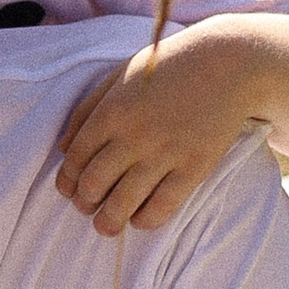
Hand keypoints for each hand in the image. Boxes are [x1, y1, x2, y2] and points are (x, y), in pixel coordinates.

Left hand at [54, 31, 262, 235]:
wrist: (226, 62)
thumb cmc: (168, 66)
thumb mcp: (118, 76)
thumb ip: (87, 109)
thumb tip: (62, 149)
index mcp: (110, 112)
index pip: (76, 159)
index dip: (67, 181)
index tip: (69, 190)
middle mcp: (133, 136)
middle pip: (94, 184)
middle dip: (84, 203)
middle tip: (86, 207)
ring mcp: (165, 153)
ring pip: (124, 202)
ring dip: (109, 221)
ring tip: (106, 225)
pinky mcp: (195, 166)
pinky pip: (163, 205)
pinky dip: (146, 219)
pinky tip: (140, 219)